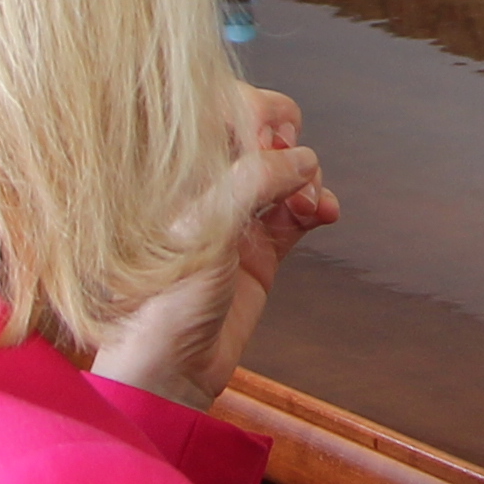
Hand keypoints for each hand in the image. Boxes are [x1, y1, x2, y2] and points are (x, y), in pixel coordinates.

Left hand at [79, 98, 341, 409]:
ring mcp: (235, 217)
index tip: (269, 132)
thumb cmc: (160, 304)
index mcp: (174, 173)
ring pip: (284, 171)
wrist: (171, 373)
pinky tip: (323, 213)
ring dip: (306, 177)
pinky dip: (316, 204)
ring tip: (307, 203)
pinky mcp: (261, 248)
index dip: (250, 111)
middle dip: (283, 140)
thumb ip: (252, 181)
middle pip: (256, 134)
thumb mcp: (204, 230)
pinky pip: (298, 210)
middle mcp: (204, 188)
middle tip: (289, 161)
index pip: (214, 110)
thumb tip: (299, 158)